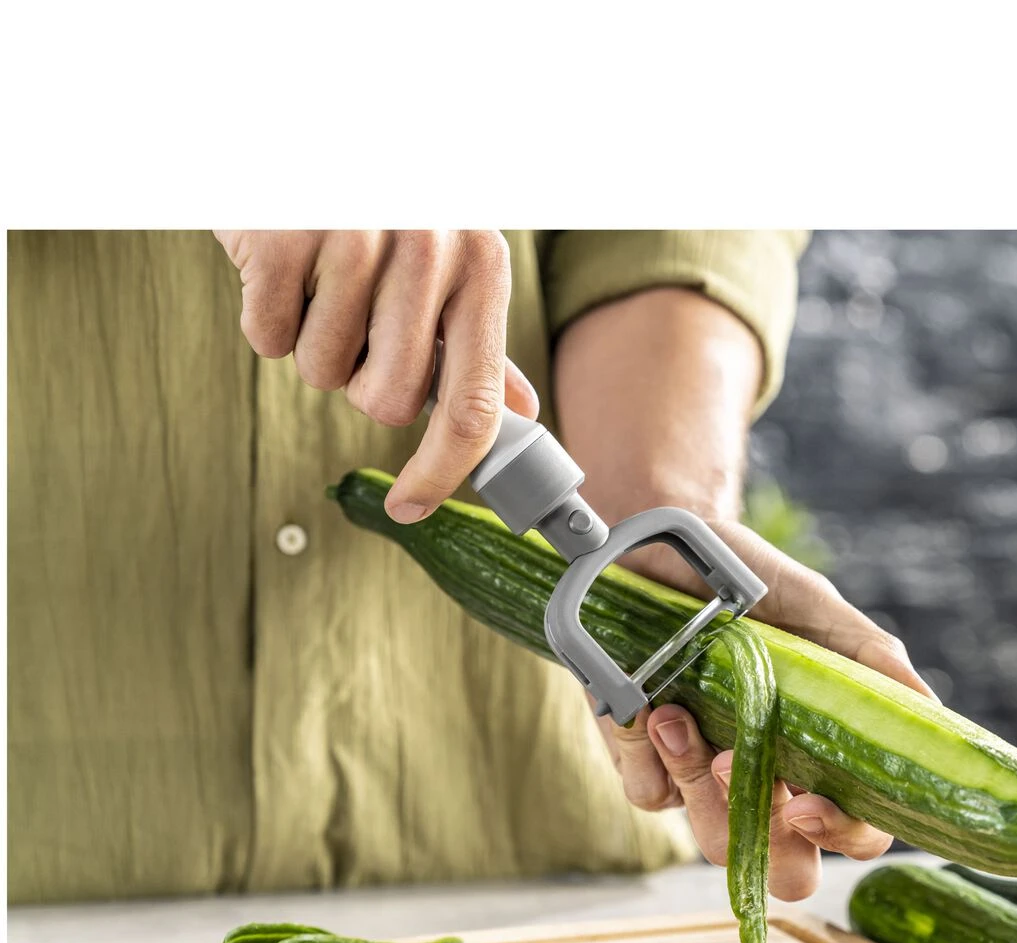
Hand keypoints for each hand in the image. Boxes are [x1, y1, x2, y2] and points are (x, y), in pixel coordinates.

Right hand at [214, 230, 538, 522]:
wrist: (305, 126)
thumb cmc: (380, 212)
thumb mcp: (448, 263)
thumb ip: (476, 346)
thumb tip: (516, 416)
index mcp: (481, 269)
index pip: (473, 406)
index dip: (441, 471)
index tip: (412, 507)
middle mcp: (430, 251)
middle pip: (386, 402)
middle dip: (361, 380)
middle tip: (355, 321)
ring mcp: (356, 240)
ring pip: (323, 373)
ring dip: (313, 343)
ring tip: (321, 281)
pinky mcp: (284, 236)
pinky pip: (267, 339)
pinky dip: (265, 318)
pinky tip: (283, 268)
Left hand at [600, 522, 939, 899]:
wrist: (658, 544)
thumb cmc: (747, 580)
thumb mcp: (816, 608)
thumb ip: (873, 662)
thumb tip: (931, 715)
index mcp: (822, 753)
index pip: (858, 829)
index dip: (841, 834)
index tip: (806, 804)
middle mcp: (769, 778)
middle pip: (788, 869)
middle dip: (769, 841)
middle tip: (741, 773)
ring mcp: (705, 780)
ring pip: (715, 841)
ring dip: (696, 782)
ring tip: (676, 714)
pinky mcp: (646, 765)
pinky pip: (653, 795)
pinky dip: (647, 753)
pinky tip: (645, 704)